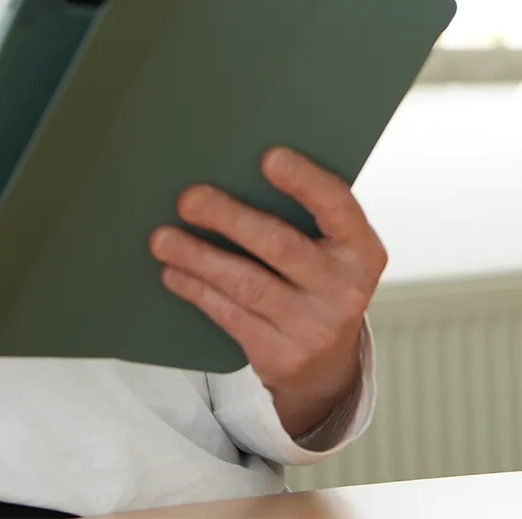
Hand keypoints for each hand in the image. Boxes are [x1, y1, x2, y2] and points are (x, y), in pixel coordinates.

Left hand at [149, 146, 383, 438]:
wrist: (328, 364)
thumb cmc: (313, 282)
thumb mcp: (325, 251)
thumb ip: (296, 217)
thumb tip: (224, 170)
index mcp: (360, 249)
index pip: (339, 207)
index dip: (306, 182)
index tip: (269, 156)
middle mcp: (344, 288)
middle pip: (280, 246)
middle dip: (229, 219)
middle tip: (187, 199)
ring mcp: (314, 326)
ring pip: (246, 284)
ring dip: (198, 257)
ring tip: (161, 238)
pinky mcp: (282, 355)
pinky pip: (229, 315)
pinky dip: (195, 289)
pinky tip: (172, 271)